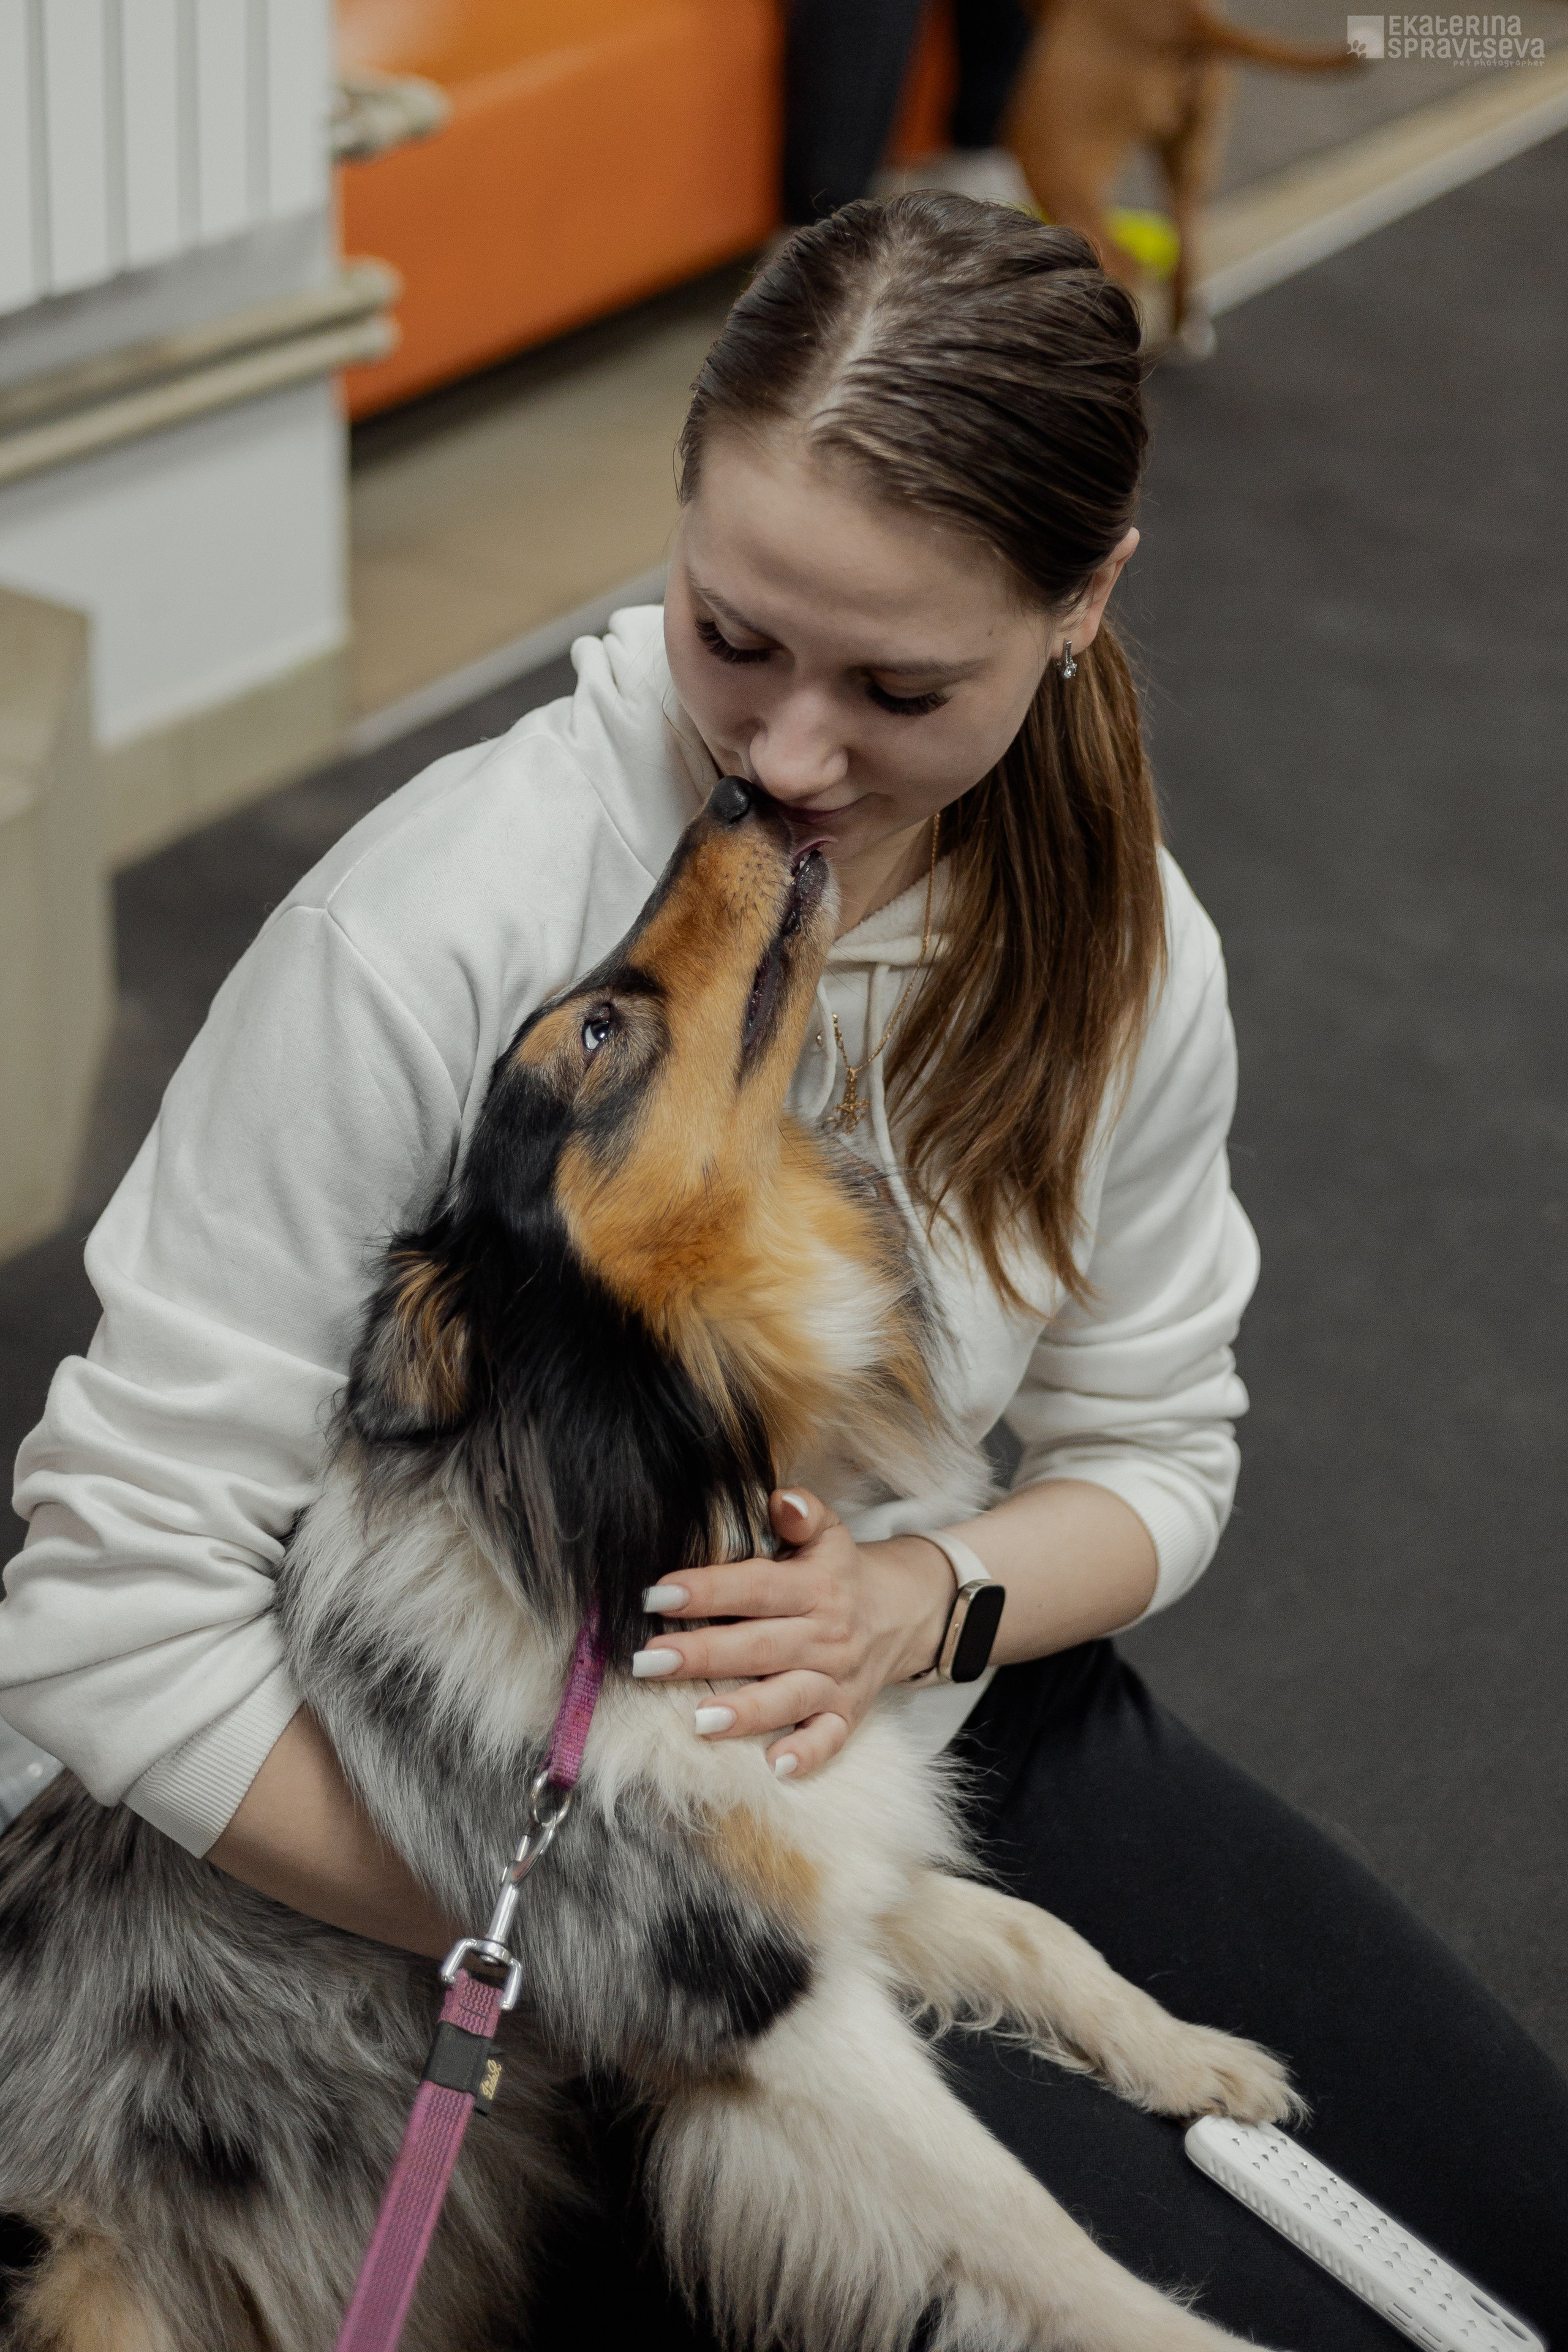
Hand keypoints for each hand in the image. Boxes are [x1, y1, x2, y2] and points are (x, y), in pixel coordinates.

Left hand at [631, 1489, 956, 1779]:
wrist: (903, 1613)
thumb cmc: (839, 1573)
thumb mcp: (828, 1534)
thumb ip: (803, 1514)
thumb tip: (782, 1499)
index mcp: (815, 1586)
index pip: (756, 1587)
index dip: (707, 1590)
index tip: (656, 1594)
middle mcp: (826, 1635)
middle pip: (760, 1646)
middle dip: (704, 1654)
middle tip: (649, 1660)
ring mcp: (837, 1679)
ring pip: (790, 1697)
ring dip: (748, 1711)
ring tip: (700, 1720)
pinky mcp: (847, 1715)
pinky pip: (830, 1740)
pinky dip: (807, 1755)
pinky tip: (775, 1766)